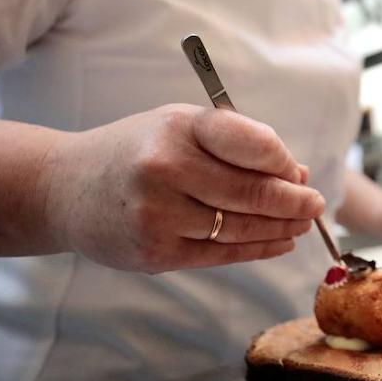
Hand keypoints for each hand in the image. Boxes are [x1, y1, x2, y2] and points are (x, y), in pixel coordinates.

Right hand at [41, 105, 323, 272]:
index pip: (253, 144)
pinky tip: (276, 243)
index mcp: (179, 127)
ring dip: (280, 229)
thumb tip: (295, 173)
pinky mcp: (155, 252)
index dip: (284, 162)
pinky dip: (255, 249)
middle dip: (293, 201)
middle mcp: (167, 168)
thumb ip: (234, 144)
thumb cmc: (135, 150)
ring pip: (240, 227)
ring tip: (300, 224)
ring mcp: (159, 214)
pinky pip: (220, 253)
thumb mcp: (179, 126)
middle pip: (251, 193)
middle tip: (316, 203)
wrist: (65, 188)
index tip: (299, 171)